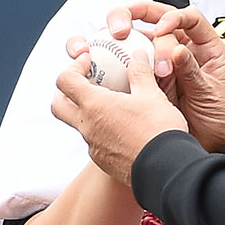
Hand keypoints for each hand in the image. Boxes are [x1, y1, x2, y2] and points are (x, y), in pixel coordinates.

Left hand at [52, 50, 189, 188]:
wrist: (166, 169)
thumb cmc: (158, 128)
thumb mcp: (152, 94)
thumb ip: (140, 73)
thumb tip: (137, 55)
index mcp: (95, 105)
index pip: (65, 81)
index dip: (73, 67)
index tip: (89, 62)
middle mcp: (87, 127)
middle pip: (58, 106)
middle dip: (66, 92)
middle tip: (85, 83)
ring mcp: (94, 146)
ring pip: (79, 125)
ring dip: (89, 112)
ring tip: (114, 106)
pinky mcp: (103, 161)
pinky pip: (96, 142)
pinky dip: (103, 131)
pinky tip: (125, 128)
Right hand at [108, 2, 224, 151]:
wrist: (220, 141)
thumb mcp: (211, 92)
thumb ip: (193, 72)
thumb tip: (176, 51)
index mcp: (205, 47)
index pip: (188, 18)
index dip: (173, 17)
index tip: (162, 29)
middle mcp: (182, 49)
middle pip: (156, 19)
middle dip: (133, 16)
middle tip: (119, 29)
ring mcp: (164, 63)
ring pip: (139, 40)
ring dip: (120, 39)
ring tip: (109, 48)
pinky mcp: (151, 80)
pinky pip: (132, 66)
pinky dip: (117, 62)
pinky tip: (104, 66)